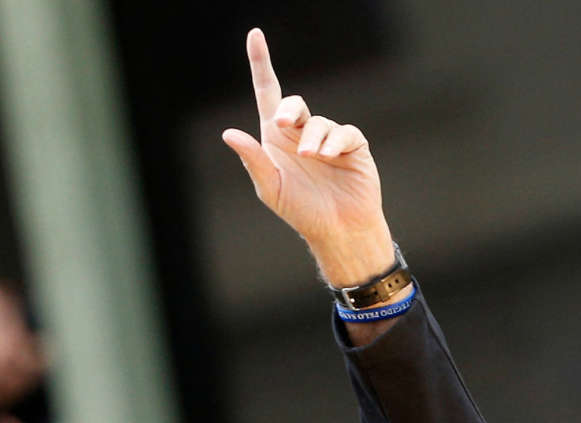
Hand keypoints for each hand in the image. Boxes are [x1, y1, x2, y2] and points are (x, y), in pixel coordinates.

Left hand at [221, 29, 394, 285]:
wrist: (335, 229)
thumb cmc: (299, 210)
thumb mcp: (270, 187)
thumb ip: (253, 159)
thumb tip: (229, 133)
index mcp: (276, 139)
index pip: (268, 94)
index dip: (261, 64)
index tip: (254, 35)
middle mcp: (301, 133)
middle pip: (293, 104)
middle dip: (289, 111)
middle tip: (283, 125)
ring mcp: (328, 137)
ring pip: (318, 123)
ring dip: (312, 141)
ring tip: (312, 160)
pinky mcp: (352, 145)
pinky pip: (344, 133)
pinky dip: (335, 143)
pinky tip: (330, 158)